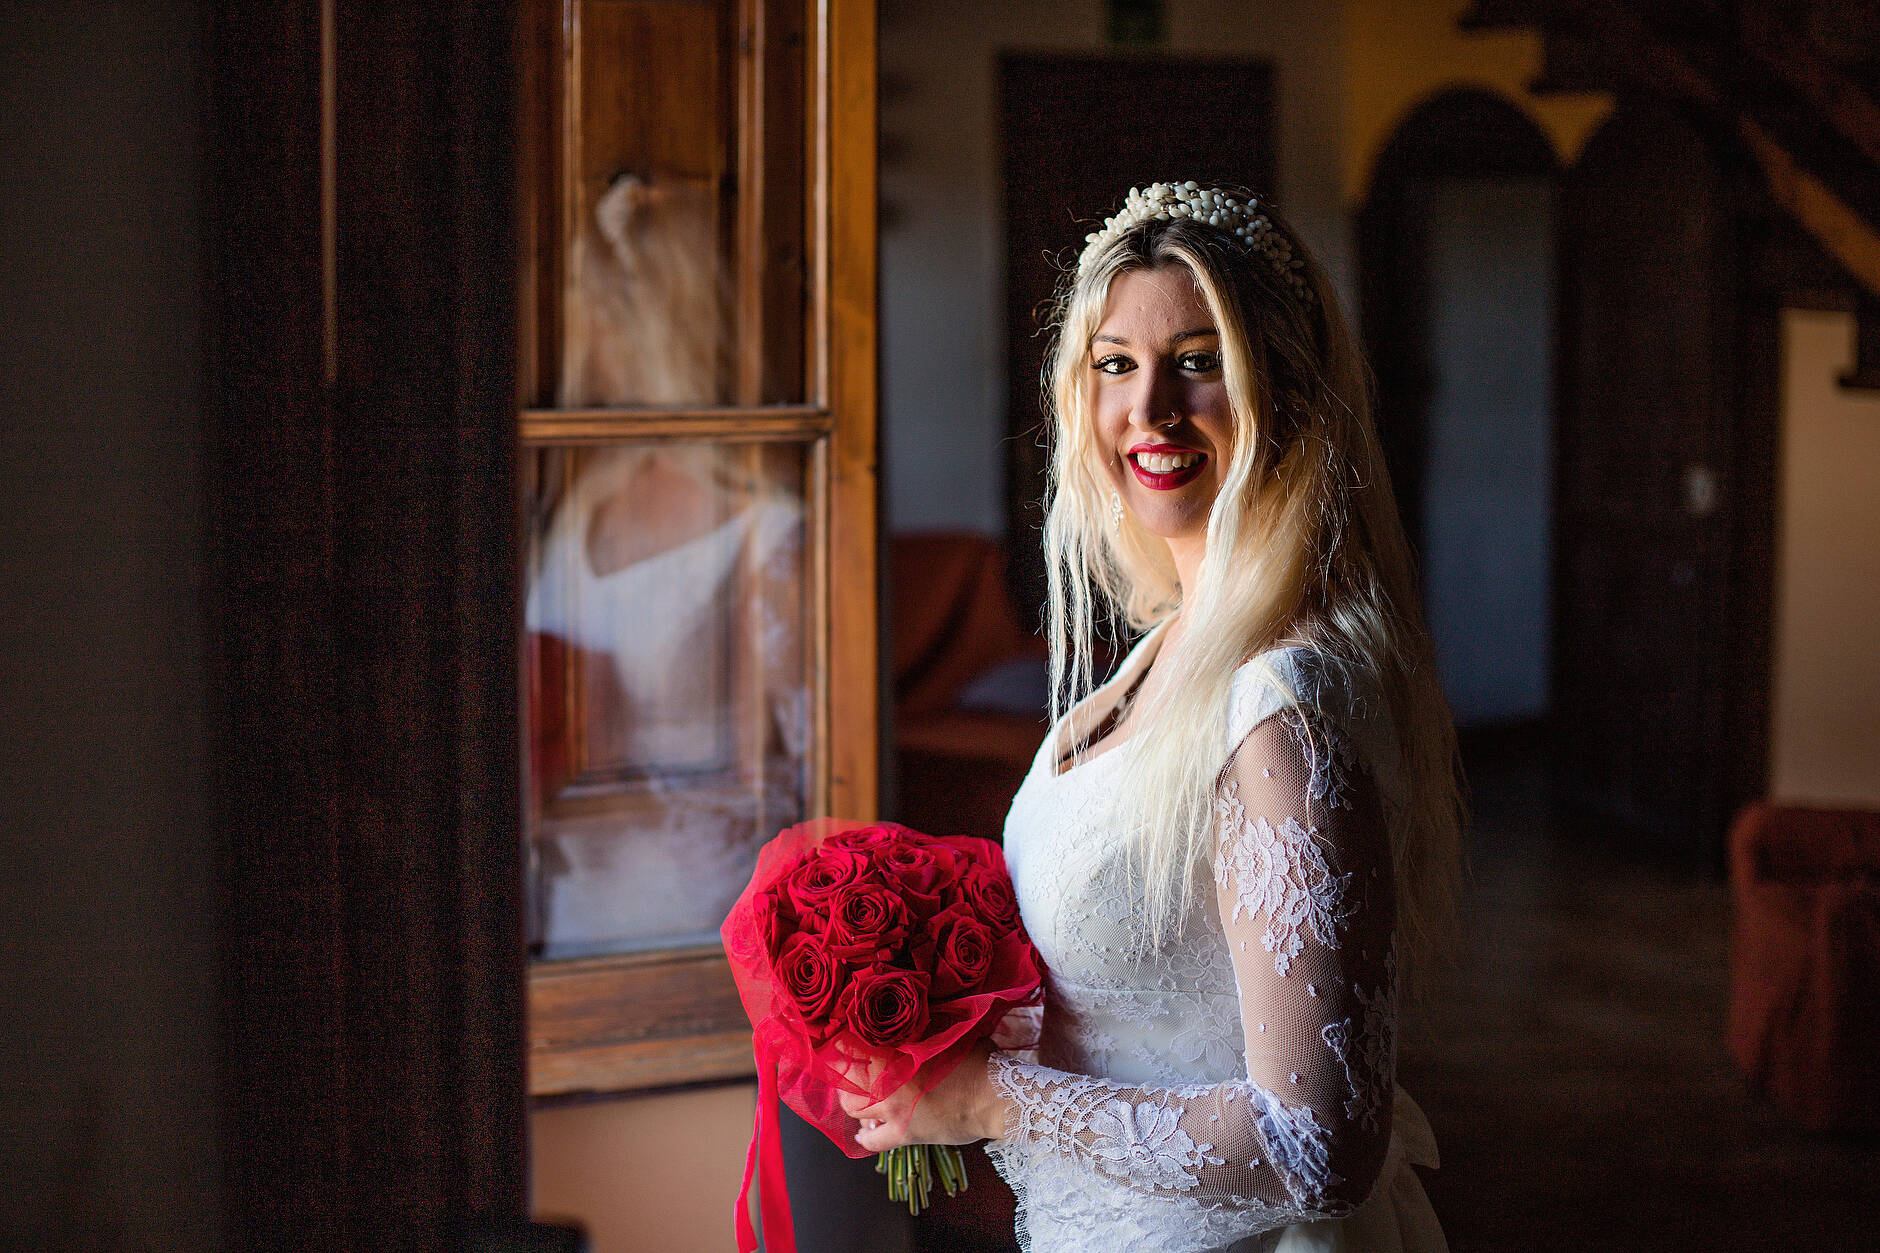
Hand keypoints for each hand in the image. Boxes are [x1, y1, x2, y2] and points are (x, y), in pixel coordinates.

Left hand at [839, 1039, 1005, 1152]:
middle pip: (848, 1081)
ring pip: (855, 1110)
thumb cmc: (977, 1061)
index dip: (843, 1046)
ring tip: (861, 1102)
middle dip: (846, 1079)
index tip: (844, 1045)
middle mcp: (888, 1082)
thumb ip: (926, 1027)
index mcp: (896, 1053)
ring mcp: (895, 1110)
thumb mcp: (950, 1033)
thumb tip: (916, 1013)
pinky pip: (873, 1141)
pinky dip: (865, 1137)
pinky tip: (864, 1132)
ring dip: (853, 1106)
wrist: (995, 1097)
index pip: (852, 1048)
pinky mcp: (905, 1133)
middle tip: (852, 1076)